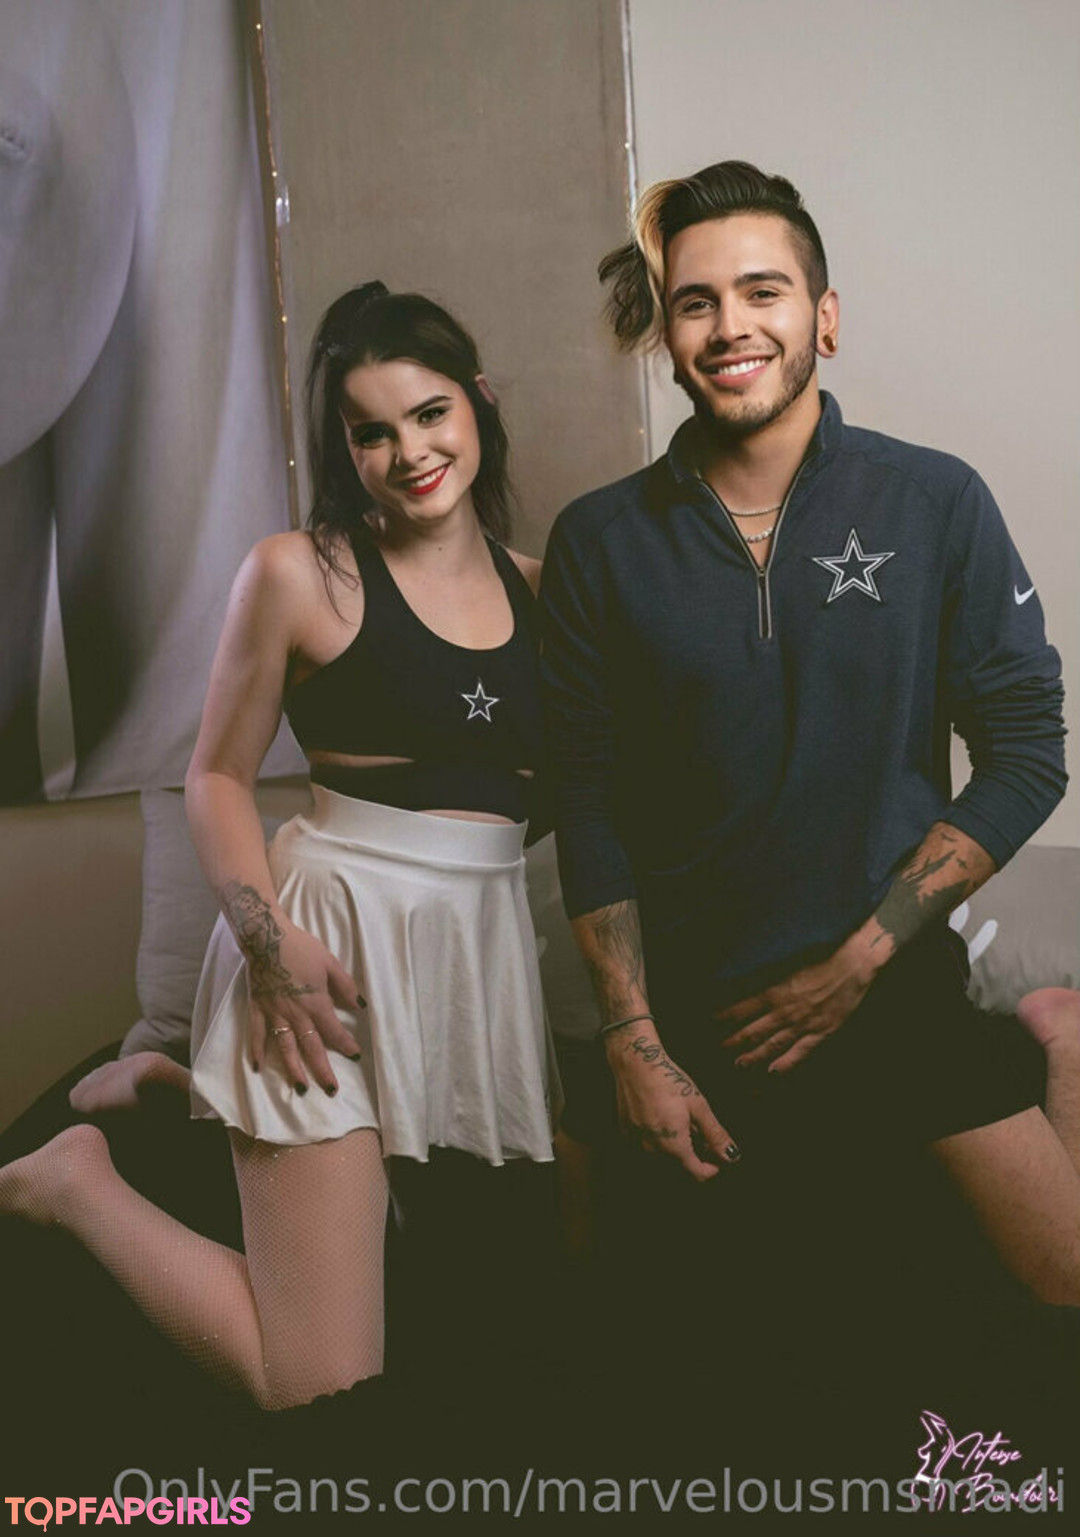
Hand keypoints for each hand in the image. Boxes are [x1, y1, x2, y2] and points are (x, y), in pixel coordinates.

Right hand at [244, 920, 364, 1094]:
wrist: (267, 936)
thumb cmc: (302, 947)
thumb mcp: (330, 963)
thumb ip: (345, 986)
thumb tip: (360, 1005)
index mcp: (315, 1002)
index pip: (333, 1030)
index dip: (345, 1044)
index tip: (354, 1055)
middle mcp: (295, 1013)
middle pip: (311, 1047)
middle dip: (322, 1070)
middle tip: (331, 1090)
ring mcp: (274, 1013)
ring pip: (285, 1047)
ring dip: (293, 1069)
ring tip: (301, 1088)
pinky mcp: (257, 1008)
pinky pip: (256, 1033)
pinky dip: (256, 1050)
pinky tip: (257, 1067)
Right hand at [604, 1024, 740, 1181]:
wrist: (636, 1063)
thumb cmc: (669, 1081)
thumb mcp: (698, 1106)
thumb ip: (715, 1134)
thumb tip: (732, 1156)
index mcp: (674, 1146)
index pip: (697, 1175)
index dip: (711, 1170)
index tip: (718, 1159)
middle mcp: (652, 1151)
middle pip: (680, 1169)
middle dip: (695, 1158)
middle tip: (703, 1137)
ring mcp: (636, 1143)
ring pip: (663, 1160)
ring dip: (677, 1151)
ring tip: (685, 1126)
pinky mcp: (626, 1133)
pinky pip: (647, 1148)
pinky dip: (660, 1142)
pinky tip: (666, 1122)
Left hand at [717, 936, 879, 1073]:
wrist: (853, 963)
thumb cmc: (822, 957)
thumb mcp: (788, 962)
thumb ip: (768, 975)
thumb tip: (746, 981)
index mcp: (775, 990)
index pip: (742, 1008)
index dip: (725, 1017)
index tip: (710, 1022)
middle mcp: (785, 1010)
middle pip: (753, 1030)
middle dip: (734, 1041)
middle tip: (717, 1050)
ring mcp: (803, 1023)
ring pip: (773, 1044)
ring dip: (754, 1056)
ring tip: (738, 1065)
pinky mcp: (822, 1031)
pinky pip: (800, 1052)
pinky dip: (786, 1064)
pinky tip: (773, 1072)